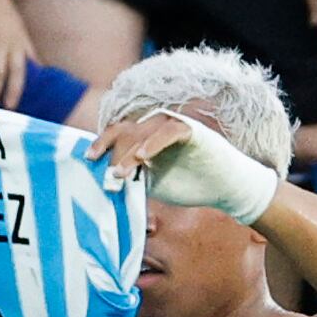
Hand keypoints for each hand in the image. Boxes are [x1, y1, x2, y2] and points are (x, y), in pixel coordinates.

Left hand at [96, 112, 280, 223]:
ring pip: (144, 132)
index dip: (102, 143)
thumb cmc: (193, 186)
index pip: (119, 133)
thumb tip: (108, 180)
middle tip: (98, 165)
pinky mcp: (191, 130)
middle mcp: (158, 127)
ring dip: (129, 152)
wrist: (228, 190)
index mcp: (147, 137)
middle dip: (111, 148)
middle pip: (126, 129)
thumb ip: (135, 177)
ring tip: (119, 172)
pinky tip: (142, 158)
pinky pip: (168, 132)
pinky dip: (153, 144)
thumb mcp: (156, 183)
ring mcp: (174, 126)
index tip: (89, 159)